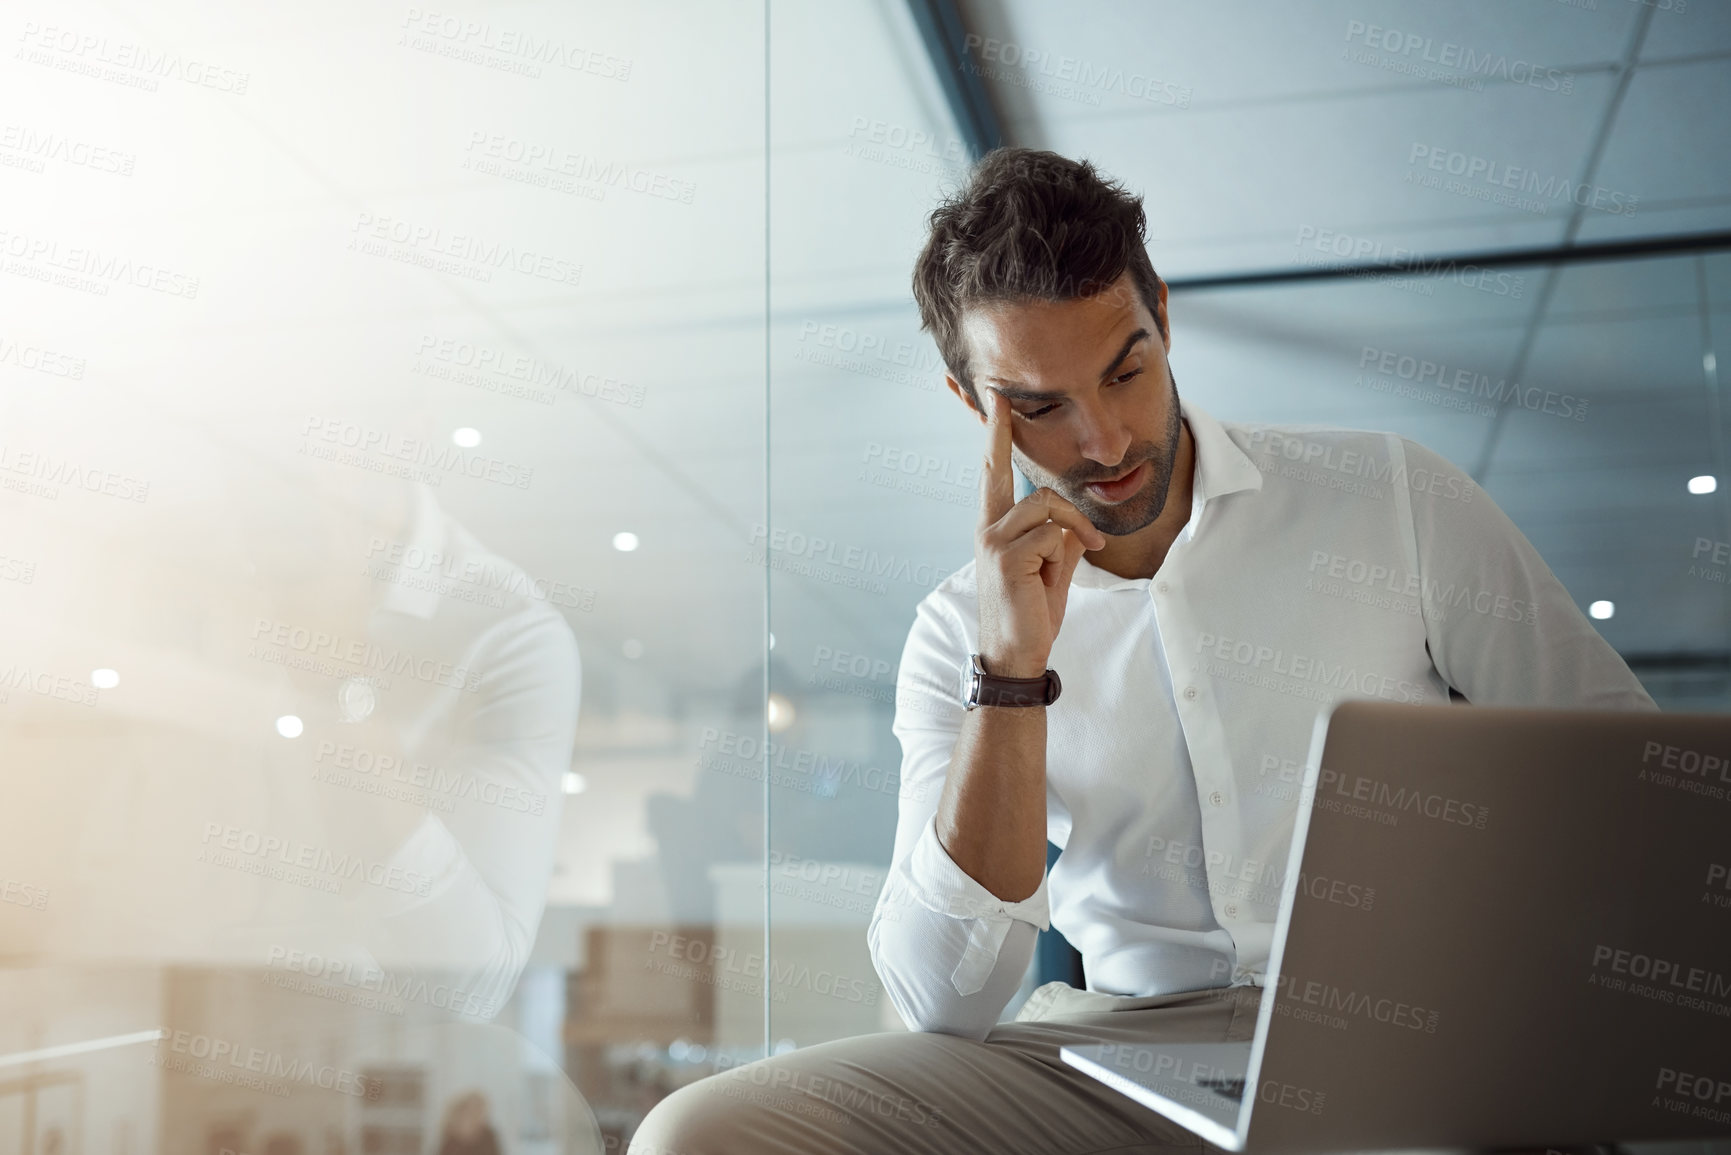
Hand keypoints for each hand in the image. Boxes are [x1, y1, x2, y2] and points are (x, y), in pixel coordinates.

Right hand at [974, 389, 1106, 677]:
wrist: (1017, 657)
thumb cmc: (1032, 616)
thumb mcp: (1052, 571)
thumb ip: (1060, 541)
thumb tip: (1074, 523)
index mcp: (994, 528)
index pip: (993, 474)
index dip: (994, 437)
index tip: (994, 401)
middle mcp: (986, 528)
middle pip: (1005, 471)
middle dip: (1000, 433)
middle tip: (1001, 398)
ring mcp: (992, 540)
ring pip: (1046, 505)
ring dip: (1073, 527)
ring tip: (1085, 552)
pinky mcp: (1005, 556)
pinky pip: (1052, 533)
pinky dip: (1064, 552)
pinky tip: (1052, 578)